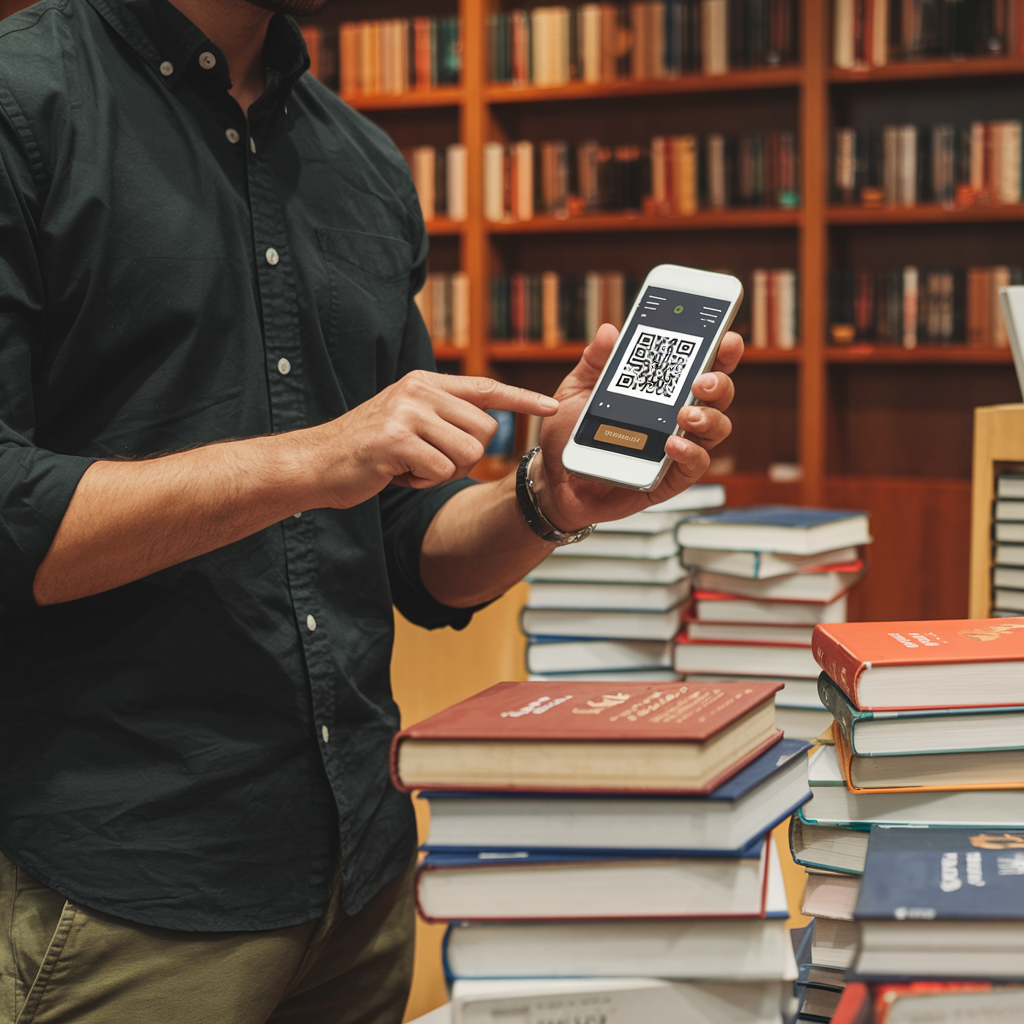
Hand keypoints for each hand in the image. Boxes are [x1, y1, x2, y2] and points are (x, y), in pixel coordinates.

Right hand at [306, 370, 557, 508]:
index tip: (551, 407)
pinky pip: (441, 471)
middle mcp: (419, 392)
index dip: (521, 400)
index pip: (485, 387)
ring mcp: (407, 414)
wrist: (315, 463)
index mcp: (425, 384)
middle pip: (485, 431)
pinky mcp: (397, 440)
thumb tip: (487, 428)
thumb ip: (443, 417)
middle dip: (465, 456)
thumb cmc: (366, 449)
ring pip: (467, 453)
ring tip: (410, 466)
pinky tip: (397, 474)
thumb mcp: (407, 420)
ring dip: (443, 472)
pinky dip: (423, 483)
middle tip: (427, 460)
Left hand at [531, 324, 742, 530]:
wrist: (555, 477)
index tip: (725, 338)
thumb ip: (595, 361)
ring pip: (716, 428)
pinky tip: (672, 445)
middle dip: (719, 382)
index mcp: (661, 390)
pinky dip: (689, 453)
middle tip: (702, 380)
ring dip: (709, 418)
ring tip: (686, 415)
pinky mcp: (669, 478)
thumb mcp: (577, 390)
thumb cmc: (572, 433)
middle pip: (718, 395)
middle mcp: (677, 417)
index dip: (720, 351)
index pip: (701, 365)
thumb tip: (609, 332)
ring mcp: (677, 447)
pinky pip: (694, 466)